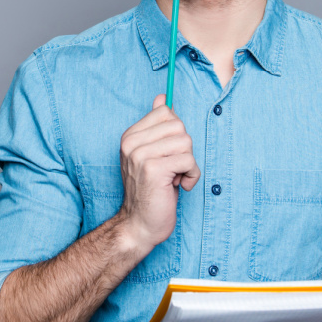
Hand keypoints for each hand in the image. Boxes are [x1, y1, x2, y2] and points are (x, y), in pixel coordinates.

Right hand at [117, 94, 200, 250]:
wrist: (139, 224)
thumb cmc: (150, 190)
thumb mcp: (151, 154)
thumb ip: (156, 127)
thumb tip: (162, 97)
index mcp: (130, 135)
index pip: (166, 112)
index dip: (175, 134)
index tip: (167, 154)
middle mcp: (132, 142)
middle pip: (179, 126)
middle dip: (184, 150)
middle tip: (171, 169)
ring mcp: (140, 155)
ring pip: (186, 142)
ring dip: (188, 164)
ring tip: (175, 178)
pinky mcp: (153, 169)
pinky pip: (188, 160)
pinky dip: (191, 176)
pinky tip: (179, 186)